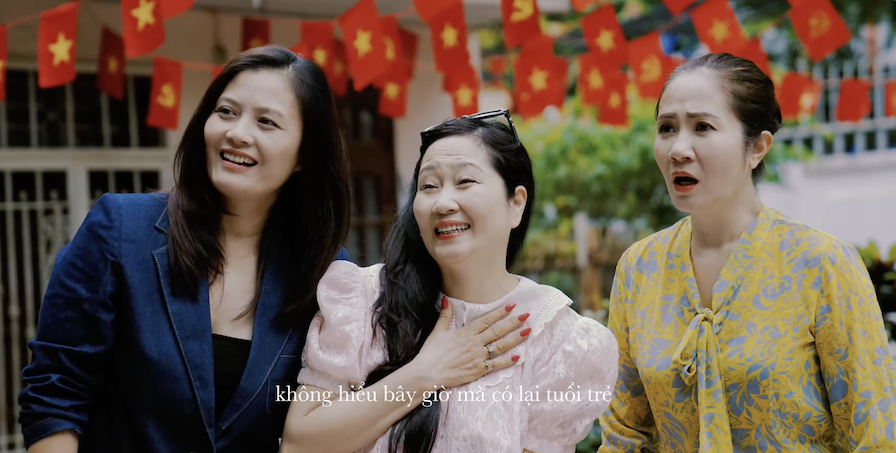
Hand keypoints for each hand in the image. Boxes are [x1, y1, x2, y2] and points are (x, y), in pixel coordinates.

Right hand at [410, 296, 530, 388]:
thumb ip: (445, 315)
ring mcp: (478, 357)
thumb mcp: (437, 331)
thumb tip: (445, 298)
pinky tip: (519, 356)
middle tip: (526, 315)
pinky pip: (496, 364)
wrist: (428, 373)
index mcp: (465, 332)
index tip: (512, 305)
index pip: (486, 320)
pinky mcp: (478, 370)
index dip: (500, 312)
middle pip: (497, 331)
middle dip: (513, 322)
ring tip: (527, 331)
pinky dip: (508, 361)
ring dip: (515, 338)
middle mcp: (474, 343)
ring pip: (500, 345)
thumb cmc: (431, 353)